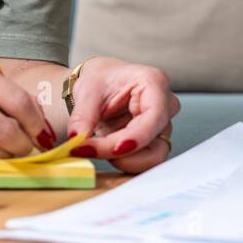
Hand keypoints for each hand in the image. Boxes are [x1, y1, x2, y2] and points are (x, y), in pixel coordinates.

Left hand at [64, 57, 179, 173]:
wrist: (102, 86)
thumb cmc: (101, 80)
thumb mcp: (87, 92)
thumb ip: (82, 117)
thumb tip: (77, 139)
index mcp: (154, 83)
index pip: (154, 116)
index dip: (136, 137)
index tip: (113, 150)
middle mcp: (165, 106)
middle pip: (154, 142)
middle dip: (122, 153)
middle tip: (89, 150)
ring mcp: (162, 127)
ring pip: (152, 158)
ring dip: (122, 161)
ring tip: (96, 148)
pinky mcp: (155, 143)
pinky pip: (143, 162)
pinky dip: (122, 162)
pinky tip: (104, 151)